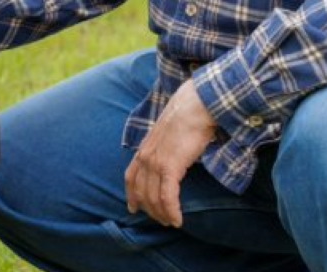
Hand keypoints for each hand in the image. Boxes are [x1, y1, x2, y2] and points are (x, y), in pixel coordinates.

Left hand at [124, 80, 216, 227]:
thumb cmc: (188, 115)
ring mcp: (156, 162)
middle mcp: (146, 157)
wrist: (196, 105)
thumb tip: (172, 153)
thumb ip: (165, 145)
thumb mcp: (168, 132)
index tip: (133, 207)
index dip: (131, 195)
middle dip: (150, 210)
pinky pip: (167, 197)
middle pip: (141, 192)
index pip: (130, 177)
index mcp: (144, 148)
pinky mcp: (170, 167)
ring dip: (162, 214)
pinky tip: (178, 219)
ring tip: (172, 222)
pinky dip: (172, 211)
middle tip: (162, 220)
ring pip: (153, 198)